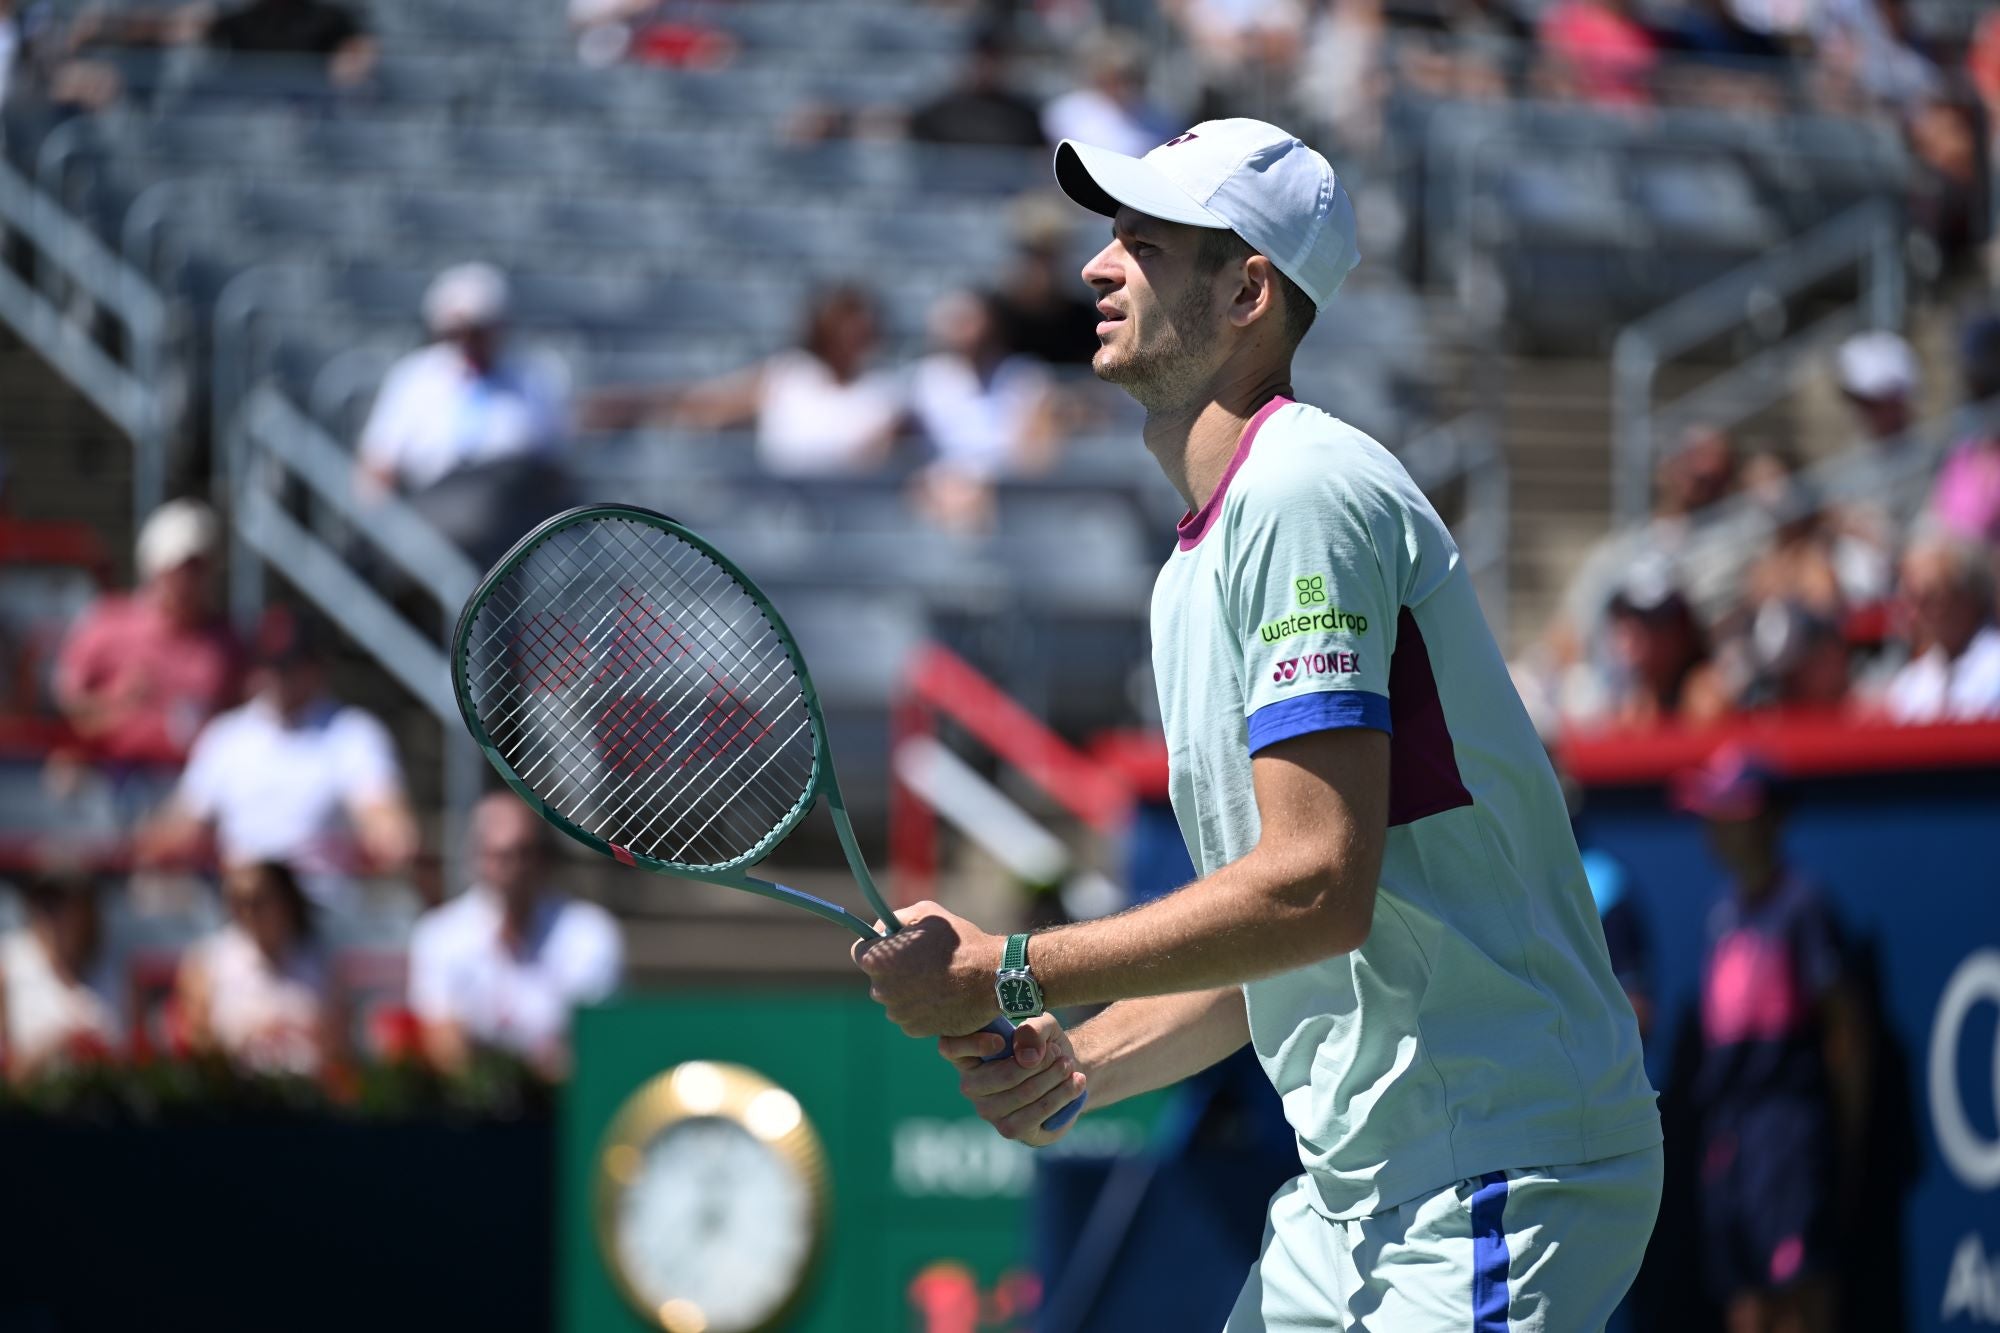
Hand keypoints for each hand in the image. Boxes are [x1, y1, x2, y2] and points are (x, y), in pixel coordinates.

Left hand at [850, 901, 1001, 1037]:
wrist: (991, 978)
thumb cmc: (960, 942)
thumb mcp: (927, 913)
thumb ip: (897, 920)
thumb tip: (883, 931)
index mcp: (878, 960)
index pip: (860, 951)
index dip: (877, 945)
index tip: (893, 945)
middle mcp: (880, 990)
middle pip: (878, 977)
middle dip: (894, 969)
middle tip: (922, 960)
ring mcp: (897, 1013)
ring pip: (895, 997)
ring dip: (908, 989)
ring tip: (936, 978)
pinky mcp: (914, 1029)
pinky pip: (909, 1014)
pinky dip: (920, 1007)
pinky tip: (941, 995)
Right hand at [938, 1015, 1084, 1146]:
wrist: (1067, 1072)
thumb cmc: (1044, 1043)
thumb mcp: (1043, 1024)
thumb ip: (1033, 1029)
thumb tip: (1027, 1056)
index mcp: (969, 1053)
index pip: (949, 1047)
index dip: (972, 1043)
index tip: (1002, 1040)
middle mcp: (971, 1084)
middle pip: (998, 1077)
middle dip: (1038, 1064)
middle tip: (1058, 1053)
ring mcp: (988, 1110)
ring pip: (1021, 1095)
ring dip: (1052, 1078)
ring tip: (1069, 1066)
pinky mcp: (1009, 1130)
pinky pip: (1035, 1114)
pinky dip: (1061, 1096)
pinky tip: (1075, 1083)